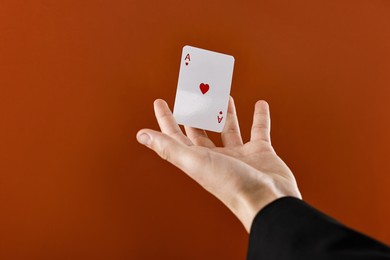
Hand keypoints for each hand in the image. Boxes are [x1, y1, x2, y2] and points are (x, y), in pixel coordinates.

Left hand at [136, 97, 300, 231]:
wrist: (267, 201)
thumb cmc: (230, 184)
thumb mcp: (195, 161)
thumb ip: (169, 147)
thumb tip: (141, 135)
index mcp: (197, 160)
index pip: (175, 136)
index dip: (165, 119)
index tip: (160, 101)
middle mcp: (216, 157)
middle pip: (201, 131)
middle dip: (196, 111)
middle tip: (195, 91)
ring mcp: (239, 155)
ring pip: (229, 128)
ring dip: (225, 111)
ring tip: (223, 94)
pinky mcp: (260, 153)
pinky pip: (259, 130)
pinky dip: (260, 117)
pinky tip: (260, 103)